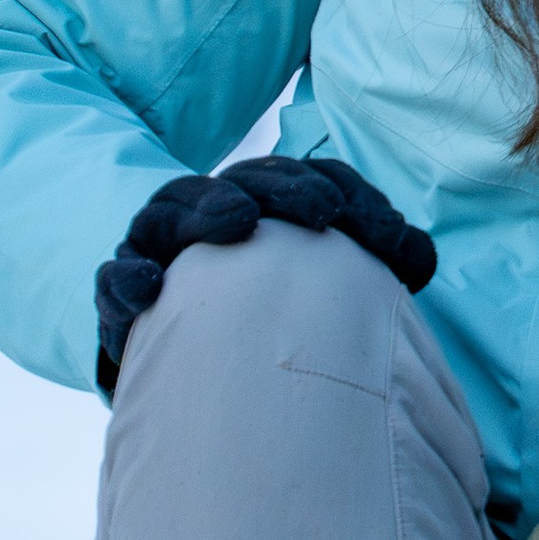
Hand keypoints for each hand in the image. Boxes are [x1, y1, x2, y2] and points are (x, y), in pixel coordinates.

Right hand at [95, 156, 437, 391]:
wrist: (181, 360)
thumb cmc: (257, 308)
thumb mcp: (311, 278)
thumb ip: (368, 258)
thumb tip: (421, 257)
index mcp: (259, 199)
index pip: (304, 179)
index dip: (345, 194)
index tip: (385, 228)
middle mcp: (208, 209)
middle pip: (247, 183)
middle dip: (286, 190)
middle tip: (324, 212)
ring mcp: (158, 246)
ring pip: (176, 212)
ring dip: (208, 211)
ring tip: (239, 221)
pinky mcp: (122, 295)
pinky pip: (117, 278)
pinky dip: (129, 278)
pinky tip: (150, 288)